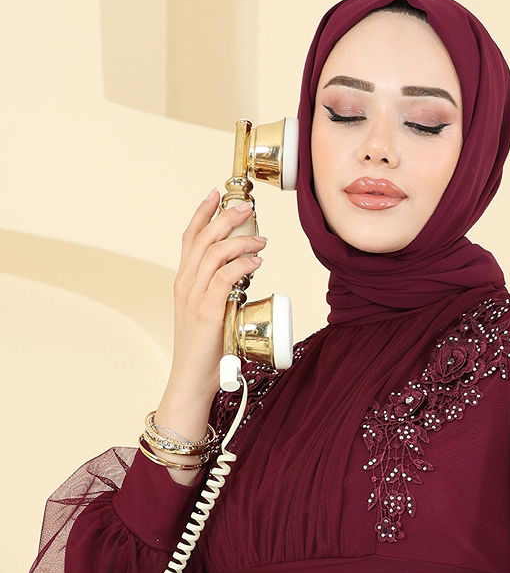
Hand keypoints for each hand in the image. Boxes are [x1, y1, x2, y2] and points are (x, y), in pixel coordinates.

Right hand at [169, 188, 267, 398]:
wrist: (192, 378)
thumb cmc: (206, 349)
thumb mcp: (209, 312)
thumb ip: (220, 292)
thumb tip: (244, 275)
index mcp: (183, 281)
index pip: (189, 238)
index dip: (202, 212)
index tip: (217, 193)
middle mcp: (185, 284)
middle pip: (203, 238)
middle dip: (226, 217)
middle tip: (248, 206)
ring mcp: (194, 297)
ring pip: (215, 254)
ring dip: (241, 241)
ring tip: (261, 239)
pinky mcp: (207, 312)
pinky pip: (225, 278)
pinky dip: (242, 265)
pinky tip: (257, 261)